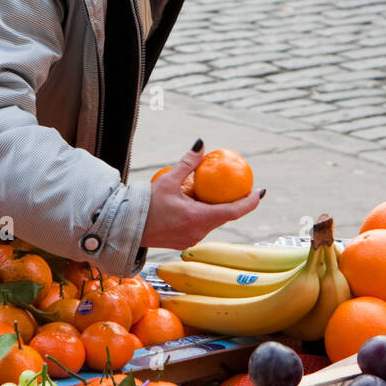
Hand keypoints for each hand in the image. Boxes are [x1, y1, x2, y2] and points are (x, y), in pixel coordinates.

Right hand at [141, 143, 263, 251]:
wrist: (126, 227)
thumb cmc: (146, 204)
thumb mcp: (168, 180)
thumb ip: (188, 163)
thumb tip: (201, 144)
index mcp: (199, 218)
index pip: (234, 211)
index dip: (250, 202)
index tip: (260, 191)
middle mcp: (198, 232)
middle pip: (225, 216)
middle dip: (235, 203)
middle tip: (241, 187)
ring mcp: (191, 239)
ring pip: (212, 221)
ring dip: (217, 208)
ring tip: (215, 192)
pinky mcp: (184, 241)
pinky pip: (201, 226)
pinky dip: (204, 214)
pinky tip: (197, 202)